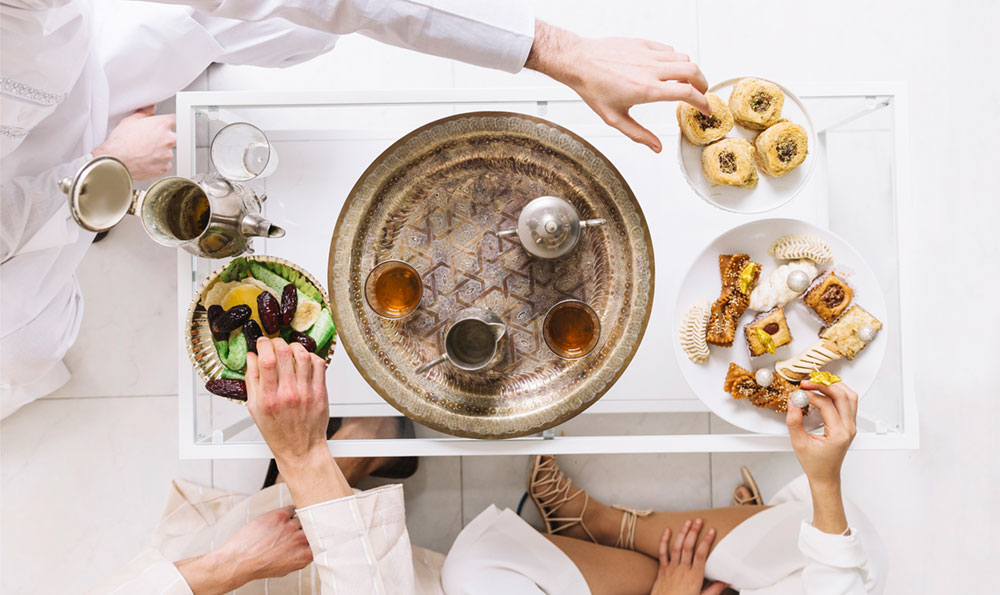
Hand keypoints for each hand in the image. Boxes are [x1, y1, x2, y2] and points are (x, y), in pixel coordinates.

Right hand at [92, 105, 175, 180]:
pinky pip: (165, 164)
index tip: (168, 125)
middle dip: (163, 138)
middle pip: (172, 137)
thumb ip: (144, 113)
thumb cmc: (121, 142)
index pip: (176, 120)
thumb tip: (150, 108)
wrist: (116, 161)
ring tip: (144, 152)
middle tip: (149, 141)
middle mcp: (168, 139)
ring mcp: (168, 154)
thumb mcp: (130, 121)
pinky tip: (146, 160)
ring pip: (168, 151)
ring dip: (160, 152)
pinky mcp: (165, 167)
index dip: (171, 122)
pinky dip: (158, 163)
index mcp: (162, 125)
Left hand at [175, 506, 311, 594]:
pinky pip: (292, 508)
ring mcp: (290, 527)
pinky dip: (290, 511)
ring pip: (303, 517)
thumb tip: (308, 550)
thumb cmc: (259, 566)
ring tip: (291, 522)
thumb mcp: (286, 569)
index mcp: (305, 555)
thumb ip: (301, 558)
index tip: (319, 532)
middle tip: (305, 525)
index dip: (319, 536)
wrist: (239, 561)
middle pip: (313, 527)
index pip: (321, 540)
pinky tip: (286, 515)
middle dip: (309, 527)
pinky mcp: (279, 516)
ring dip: (298, 519)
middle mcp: (300, 540)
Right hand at [247, 338, 328, 465]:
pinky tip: (305, 359)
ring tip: (290, 348)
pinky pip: (319, 365)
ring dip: (295, 346)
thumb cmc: (277, 432)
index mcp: (268, 398)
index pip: (266, 360)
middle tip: (275, 343)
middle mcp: (288, 394)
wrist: (300, 449)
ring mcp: (306, 393)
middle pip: (284, 353)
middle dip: (278, 342)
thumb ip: (252, 381)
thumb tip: (251, 357)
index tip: (262, 342)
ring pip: (303, 356)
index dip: (263, 345)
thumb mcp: (254, 409)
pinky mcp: (321, 393)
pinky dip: (312, 356)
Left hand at [526, 21, 708, 152]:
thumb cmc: (593, 89)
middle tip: (701, 93)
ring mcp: (648, 54)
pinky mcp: (643, 43)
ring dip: (689, 71)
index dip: (702, 102)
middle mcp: (651, 69)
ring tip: (685, 82)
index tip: (706, 108)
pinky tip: (667, 68)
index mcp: (647, 90)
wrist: (578, 62)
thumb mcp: (615, 119)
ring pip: (683, 57)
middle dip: (703, 84)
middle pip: (693, 71)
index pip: (687, 93)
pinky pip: (668, 49)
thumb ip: (638, 134)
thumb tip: (657, 148)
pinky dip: (674, 59)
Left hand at [650, 519, 727, 594]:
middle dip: (694, 532)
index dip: (706, 541)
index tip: (711, 531)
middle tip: (699, 521)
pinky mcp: (663, 569)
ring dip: (682, 533)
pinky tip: (667, 531)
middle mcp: (682, 569)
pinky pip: (662, 552)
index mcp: (694, 576)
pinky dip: (664, 540)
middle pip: (688, 546)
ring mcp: (671, 568)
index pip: (701, 554)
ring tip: (687, 522)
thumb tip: (726, 581)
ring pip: (676, 547)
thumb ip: (714, 589)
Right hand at [786, 381, 857, 533]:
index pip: (827, 405)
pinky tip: (826, 392)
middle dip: (824, 385)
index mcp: (839, 434)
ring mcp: (852, 426)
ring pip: (850, 397)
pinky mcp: (849, 424)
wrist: (825, 476)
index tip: (799, 394)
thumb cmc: (815, 464)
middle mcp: (849, 428)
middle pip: (843, 396)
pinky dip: (839, 393)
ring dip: (835, 387)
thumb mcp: (799, 443)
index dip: (812, 396)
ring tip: (818, 384)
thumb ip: (794, 422)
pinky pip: (850, 403)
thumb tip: (793, 404)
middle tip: (808, 383)